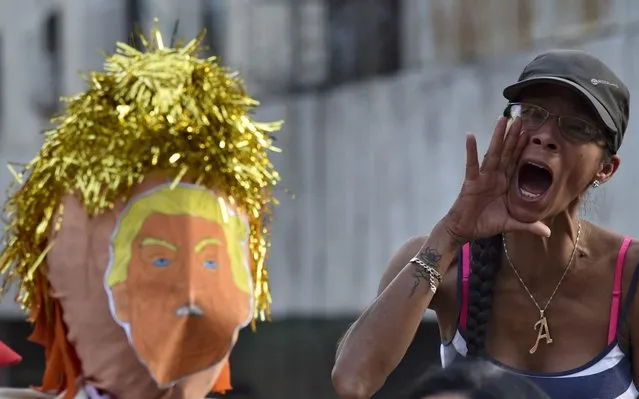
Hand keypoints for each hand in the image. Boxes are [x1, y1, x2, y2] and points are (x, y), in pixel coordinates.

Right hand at [443, 117, 550, 241]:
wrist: (464, 231)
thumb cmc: (484, 224)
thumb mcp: (510, 224)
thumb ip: (528, 224)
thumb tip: (548, 232)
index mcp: (505, 183)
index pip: (515, 161)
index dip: (522, 147)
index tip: (531, 132)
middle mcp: (495, 176)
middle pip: (506, 152)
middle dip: (513, 136)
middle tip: (520, 118)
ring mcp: (483, 177)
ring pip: (492, 153)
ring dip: (497, 137)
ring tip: (502, 119)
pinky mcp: (471, 182)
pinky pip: (472, 164)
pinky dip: (471, 150)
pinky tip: (471, 136)